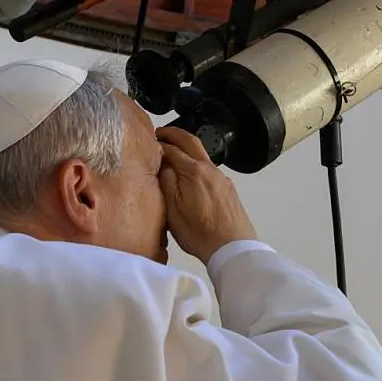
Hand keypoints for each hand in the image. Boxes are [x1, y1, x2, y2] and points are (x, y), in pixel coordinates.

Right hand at [158, 127, 258, 264]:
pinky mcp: (228, 188)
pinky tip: (189, 175)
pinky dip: (196, 163)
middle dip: (174, 134)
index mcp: (194, 171)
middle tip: (160, 133)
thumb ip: (167, 181)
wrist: (232, 247)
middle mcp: (210, 169)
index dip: (159, 143)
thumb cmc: (199, 232)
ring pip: (202, 155)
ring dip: (186, 149)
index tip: (148, 142)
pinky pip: (209, 168)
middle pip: (191, 142)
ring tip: (172, 155)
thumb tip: (163, 163)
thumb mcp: (173, 209)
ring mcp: (221, 178)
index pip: (173, 148)